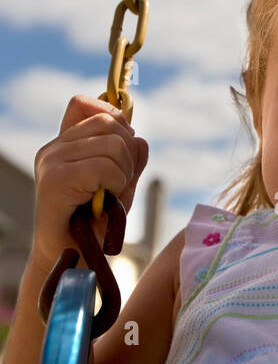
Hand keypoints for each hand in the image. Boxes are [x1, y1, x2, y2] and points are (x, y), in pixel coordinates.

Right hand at [32, 95, 148, 268]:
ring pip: (113, 144)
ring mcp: (51, 162)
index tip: (121, 151)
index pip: (84, 103)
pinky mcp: (55, 180)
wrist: (72, 260)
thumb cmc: (96, 225)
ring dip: (124, 173)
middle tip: (118, 184)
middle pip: (109, 122)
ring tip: (109, 196)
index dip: (112, 118)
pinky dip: (116, 185)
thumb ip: (131, 160)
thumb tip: (140, 138)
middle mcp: (53, 148)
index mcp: (63, 144)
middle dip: (128, 153)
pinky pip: (105, 167)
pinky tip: (103, 202)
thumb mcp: (120, 185)